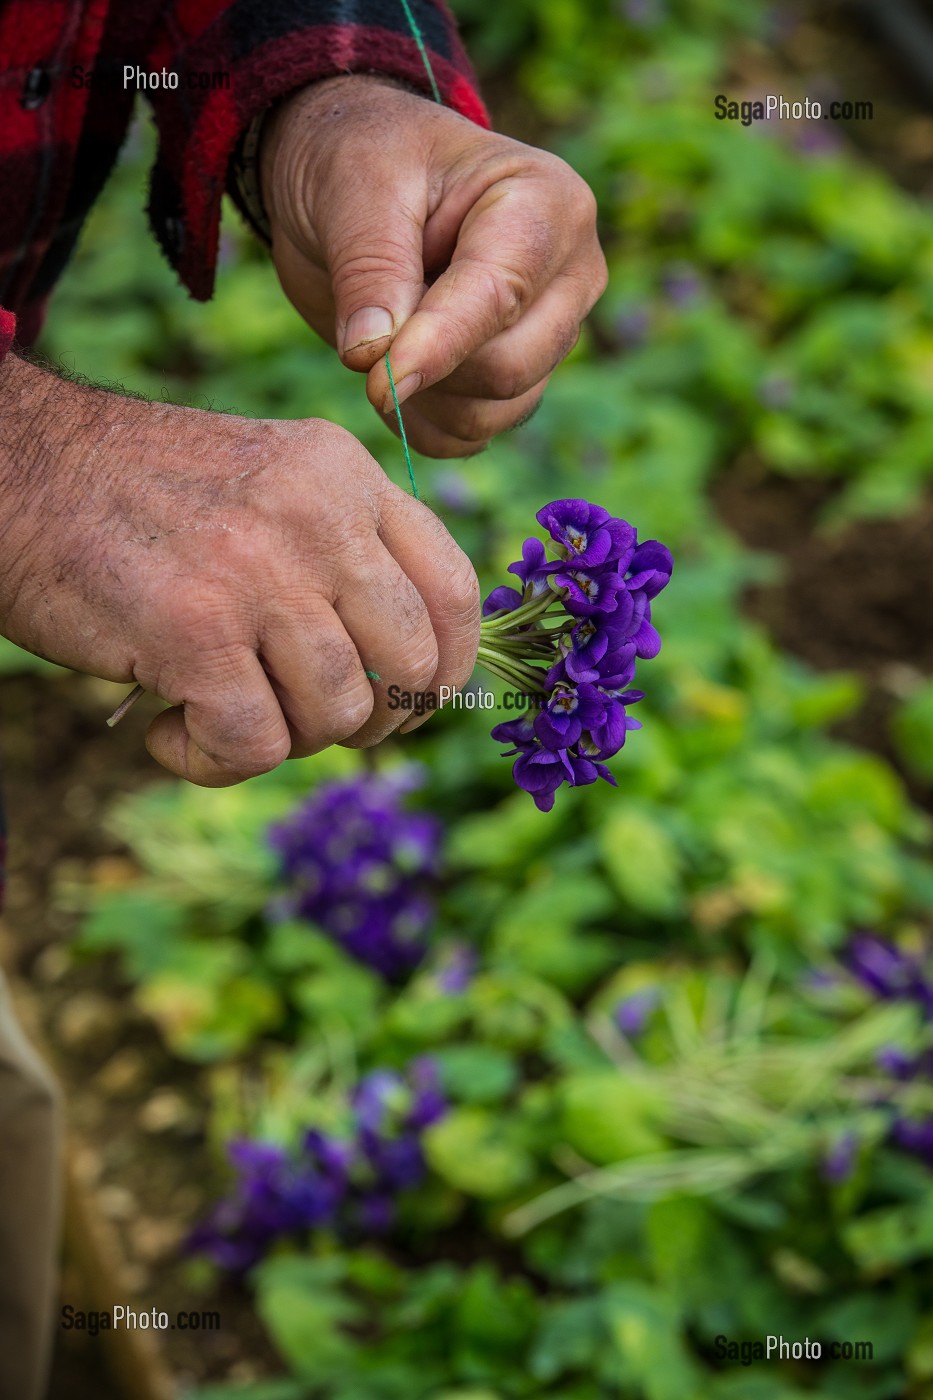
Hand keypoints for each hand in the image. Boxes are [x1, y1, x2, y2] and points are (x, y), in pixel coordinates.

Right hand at [0, 357, 478, 783]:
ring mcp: (258, 573)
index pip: (454, 590)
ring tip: (222, 713)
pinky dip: (213, 762)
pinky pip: (255, 746)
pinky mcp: (194, 633)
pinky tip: (170, 732)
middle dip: (373, 721)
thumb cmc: (142, 498)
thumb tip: (410, 670)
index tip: (414, 701)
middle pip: (411, 667)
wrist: (20, 474)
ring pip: (336, 714)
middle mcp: (316, 517)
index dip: (449, 668)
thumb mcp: (270, 483)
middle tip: (311, 720)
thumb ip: (345, 550)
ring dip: (285, 739)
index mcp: (344, 475)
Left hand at [261, 76, 607, 457]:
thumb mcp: (353, 187)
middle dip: (428, 366)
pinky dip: (421, 421)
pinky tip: (393, 372)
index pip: (503, 296)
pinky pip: (473, 435)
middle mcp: (570, 275)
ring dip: (421, 396)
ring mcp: (552, 335)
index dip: (437, 345)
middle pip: (510, 368)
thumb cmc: (365, 160)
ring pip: (494, 411)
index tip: (375, 378)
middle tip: (365, 330)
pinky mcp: (519, 381)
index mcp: (547, 203)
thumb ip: (368, 269)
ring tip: (379, 337)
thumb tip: (373, 357)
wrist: (357, 185)